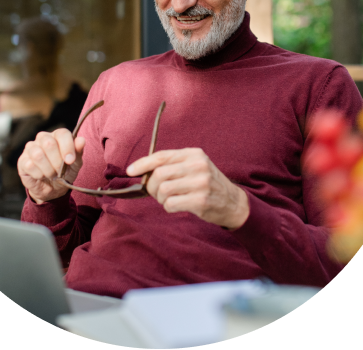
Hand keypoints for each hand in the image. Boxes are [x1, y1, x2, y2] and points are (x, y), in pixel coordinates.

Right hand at [17, 128, 84, 203]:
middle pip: (49, 143)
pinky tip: (42, 176)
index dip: (67, 147)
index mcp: (57, 136)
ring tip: (51, 174)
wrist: (53, 189)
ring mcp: (30, 148)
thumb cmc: (65, 172)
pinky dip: (39, 174)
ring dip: (48, 170)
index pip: (62, 133)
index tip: (70, 161)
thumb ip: (78, 151)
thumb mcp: (76, 164)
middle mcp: (43, 138)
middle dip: (57, 162)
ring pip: (38, 155)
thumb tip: (81, 140)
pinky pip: (29, 165)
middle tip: (60, 171)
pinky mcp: (22, 160)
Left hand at [126, 148, 248, 229]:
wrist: (232, 202)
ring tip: (169, 199)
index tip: (130, 171)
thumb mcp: (194, 166)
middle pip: (159, 174)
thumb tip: (142, 172)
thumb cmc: (206, 183)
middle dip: (152, 186)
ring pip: (163, 190)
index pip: (161, 156)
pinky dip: (168, 207)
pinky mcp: (201, 201)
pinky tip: (177, 206)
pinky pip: (171, 204)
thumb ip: (172, 165)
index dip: (143, 164)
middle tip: (157, 193)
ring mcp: (201, 183)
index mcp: (194, 154)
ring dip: (160, 198)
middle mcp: (198, 166)